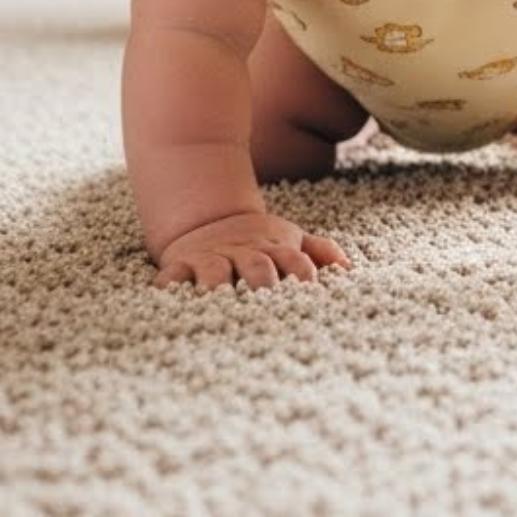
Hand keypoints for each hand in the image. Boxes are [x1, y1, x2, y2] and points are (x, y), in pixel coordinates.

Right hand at [154, 211, 349, 290]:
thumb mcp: (289, 238)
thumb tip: (348, 266)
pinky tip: (169, 299)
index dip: (304, 274)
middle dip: (263, 283)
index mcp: (274, 249)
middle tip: (266, 302)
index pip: (296, 261)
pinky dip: (170, 286)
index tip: (312, 292)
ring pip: (216, 272)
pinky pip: (174, 275)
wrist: (207, 214)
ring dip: (217, 285)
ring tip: (218, 301)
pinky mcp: (183, 263)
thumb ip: (317, 251)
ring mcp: (213, 258)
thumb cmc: (257, 239)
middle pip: (258, 267)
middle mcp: (245, 254)